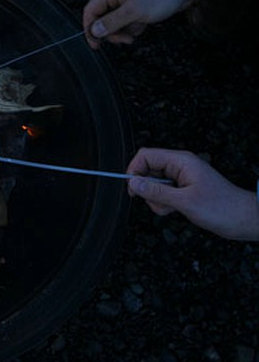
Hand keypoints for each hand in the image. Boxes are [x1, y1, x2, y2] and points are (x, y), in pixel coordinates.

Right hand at [82, 0, 189, 48]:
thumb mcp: (134, 11)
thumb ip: (112, 22)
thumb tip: (95, 30)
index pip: (90, 10)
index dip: (90, 28)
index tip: (95, 43)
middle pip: (103, 18)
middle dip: (113, 31)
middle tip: (124, 40)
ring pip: (116, 20)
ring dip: (125, 29)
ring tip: (138, 29)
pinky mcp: (138, 2)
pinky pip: (128, 18)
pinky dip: (134, 25)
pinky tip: (144, 24)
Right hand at [126, 148, 258, 240]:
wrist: (244, 219)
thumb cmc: (222, 208)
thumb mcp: (184, 201)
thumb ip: (156, 191)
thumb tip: (133, 183)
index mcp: (181, 161)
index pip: (146, 156)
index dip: (134, 170)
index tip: (132, 189)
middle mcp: (180, 166)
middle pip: (147, 170)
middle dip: (147, 188)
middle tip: (157, 201)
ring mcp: (181, 178)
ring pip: (153, 183)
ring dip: (156, 198)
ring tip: (171, 208)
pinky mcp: (183, 189)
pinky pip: (163, 192)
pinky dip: (163, 203)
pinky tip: (175, 210)